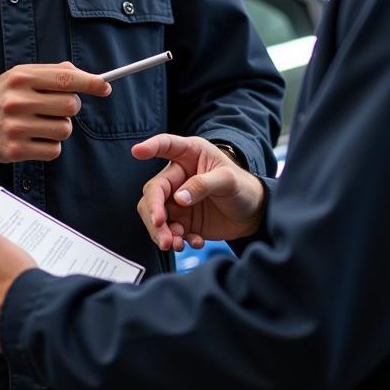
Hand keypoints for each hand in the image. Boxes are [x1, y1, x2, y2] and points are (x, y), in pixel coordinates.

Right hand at [0, 62, 109, 161]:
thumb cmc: (3, 94)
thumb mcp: (22, 74)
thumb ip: (53, 72)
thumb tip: (89, 77)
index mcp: (22, 78)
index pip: (66, 78)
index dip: (90, 83)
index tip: (105, 87)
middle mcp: (18, 101)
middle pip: (71, 106)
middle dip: (70, 107)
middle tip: (56, 108)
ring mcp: (16, 127)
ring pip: (65, 129)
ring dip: (61, 127)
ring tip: (43, 123)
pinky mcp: (15, 151)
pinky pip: (54, 150)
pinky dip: (51, 145)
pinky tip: (35, 138)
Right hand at [132, 135, 264, 251]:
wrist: (253, 213)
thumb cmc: (243, 186)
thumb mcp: (228, 180)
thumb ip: (203, 185)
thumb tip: (178, 198)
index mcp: (190, 154)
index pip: (167, 145)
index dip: (151, 146)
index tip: (137, 151)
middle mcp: (178, 176)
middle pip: (153, 192)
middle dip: (153, 213)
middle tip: (161, 230)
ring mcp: (178, 200)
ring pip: (156, 215)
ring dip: (160, 232)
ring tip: (175, 244)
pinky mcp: (182, 220)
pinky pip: (170, 231)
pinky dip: (177, 240)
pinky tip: (195, 242)